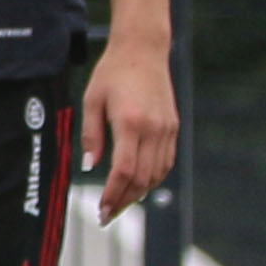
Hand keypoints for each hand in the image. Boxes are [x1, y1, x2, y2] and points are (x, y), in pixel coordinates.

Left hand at [82, 33, 178, 219]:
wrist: (142, 50)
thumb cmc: (112, 73)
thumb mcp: (92, 100)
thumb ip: (91, 135)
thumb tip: (91, 167)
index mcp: (130, 122)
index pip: (124, 170)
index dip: (112, 194)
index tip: (101, 209)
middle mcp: (153, 129)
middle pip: (142, 179)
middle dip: (124, 201)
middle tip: (107, 215)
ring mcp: (167, 129)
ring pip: (156, 175)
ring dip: (139, 193)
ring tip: (120, 203)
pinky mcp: (173, 128)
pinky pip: (165, 162)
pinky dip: (152, 179)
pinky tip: (137, 185)